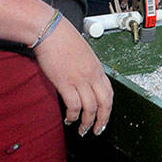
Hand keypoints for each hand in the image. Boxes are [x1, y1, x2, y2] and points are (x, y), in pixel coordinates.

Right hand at [34, 19, 112, 135]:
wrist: (51, 31)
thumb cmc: (64, 39)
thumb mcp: (83, 54)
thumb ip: (87, 69)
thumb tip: (86, 81)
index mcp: (97, 69)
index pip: (109, 93)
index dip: (108, 109)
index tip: (104, 117)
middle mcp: (92, 75)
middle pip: (104, 103)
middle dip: (102, 120)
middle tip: (97, 130)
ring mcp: (80, 80)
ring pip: (90, 108)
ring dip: (87, 122)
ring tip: (82, 130)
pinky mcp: (65, 82)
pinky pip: (74, 105)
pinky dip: (73, 115)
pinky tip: (69, 119)